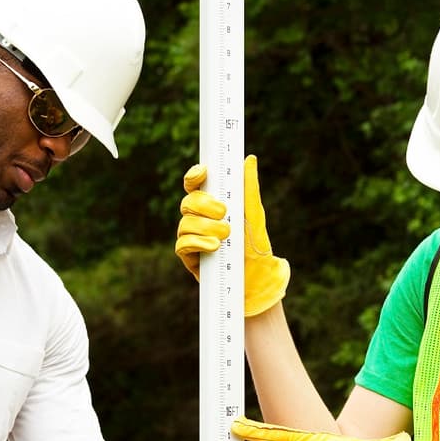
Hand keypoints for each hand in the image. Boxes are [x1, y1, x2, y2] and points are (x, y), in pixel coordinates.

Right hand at [175, 155, 290, 315]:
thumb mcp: (255, 216)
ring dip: (205, 227)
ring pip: (184, 223)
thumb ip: (249, 189)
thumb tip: (249, 159)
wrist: (257, 281)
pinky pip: (182, 245)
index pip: (196, 186)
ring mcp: (193, 238)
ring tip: (226, 235)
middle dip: (204, 205)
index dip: (194, 176)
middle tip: (225, 212)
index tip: (204, 172)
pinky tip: (214, 246)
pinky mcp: (189, 258)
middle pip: (188, 202)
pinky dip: (197, 243)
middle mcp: (199, 219)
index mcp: (213, 205)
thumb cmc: (255, 247)